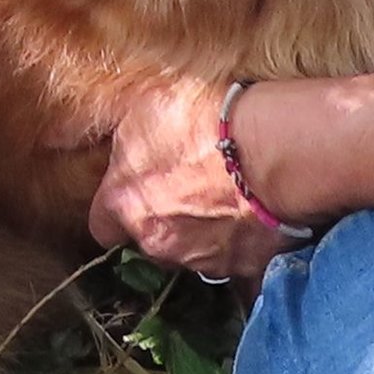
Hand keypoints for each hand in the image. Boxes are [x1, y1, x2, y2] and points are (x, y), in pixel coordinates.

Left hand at [87, 72, 290, 283]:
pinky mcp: (247, 268)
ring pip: (193, 254)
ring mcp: (203, 260)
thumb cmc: (207, 121)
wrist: (271, 148)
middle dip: (164, 221)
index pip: (102, 225)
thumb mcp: (143, 106)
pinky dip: (244, 245)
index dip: (117, 209)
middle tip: (190, 187)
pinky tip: (258, 218)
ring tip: (229, 197)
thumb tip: (105, 139)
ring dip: (204, 232)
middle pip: (150, 241)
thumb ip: (121, 137)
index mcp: (125, 204)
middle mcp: (158, 241)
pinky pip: (240, 262)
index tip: (133, 193)